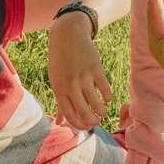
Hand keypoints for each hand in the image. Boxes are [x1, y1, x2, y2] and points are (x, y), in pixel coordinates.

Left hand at [48, 14, 111, 129]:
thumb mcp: (56, 82)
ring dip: (101, 111)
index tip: (86, 127)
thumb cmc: (60, 62)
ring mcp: (83, 76)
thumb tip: (59, 122)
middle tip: (96, 121)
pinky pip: (104, 88)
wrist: (68, 36)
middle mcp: (70, 85)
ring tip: (102, 112)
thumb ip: (60, 103)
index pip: (70, 114)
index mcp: (59, 89)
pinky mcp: (95, 68)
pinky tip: (106, 98)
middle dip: (92, 121)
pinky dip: (107, 97)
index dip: (79, 124)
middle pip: (83, 111)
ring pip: (95, 102)